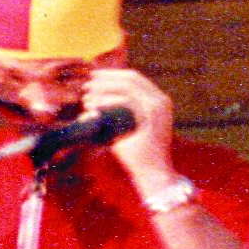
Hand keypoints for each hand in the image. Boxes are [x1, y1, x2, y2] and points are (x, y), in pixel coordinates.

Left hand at [86, 66, 180, 189]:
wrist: (153, 174)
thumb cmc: (138, 155)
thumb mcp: (127, 130)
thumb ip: (115, 116)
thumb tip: (90, 107)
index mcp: (158, 101)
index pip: (134, 79)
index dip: (112, 75)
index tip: (93, 78)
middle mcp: (161, 100)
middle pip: (131, 78)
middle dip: (106, 78)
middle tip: (86, 83)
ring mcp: (159, 108)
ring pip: (128, 86)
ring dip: (104, 88)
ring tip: (86, 95)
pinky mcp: (152, 117)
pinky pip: (128, 102)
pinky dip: (108, 101)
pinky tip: (93, 105)